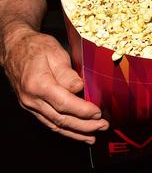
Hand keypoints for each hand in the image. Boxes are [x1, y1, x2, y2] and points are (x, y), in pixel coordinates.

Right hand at [3, 28, 108, 142]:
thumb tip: (79, 88)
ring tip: (93, 136)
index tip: (98, 113)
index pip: (64, 103)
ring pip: (54, 125)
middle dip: (84, 126)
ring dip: (75, 132)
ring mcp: (30, 105)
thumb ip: (67, 73)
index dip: (83, 110)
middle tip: (103, 126)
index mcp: (38, 84)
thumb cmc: (36, 47)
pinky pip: (49, 122)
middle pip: (60, 118)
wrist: (15, 49)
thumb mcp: (55, 53)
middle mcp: (32, 99)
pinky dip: (64, 130)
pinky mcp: (32, 107)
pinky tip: (76, 133)